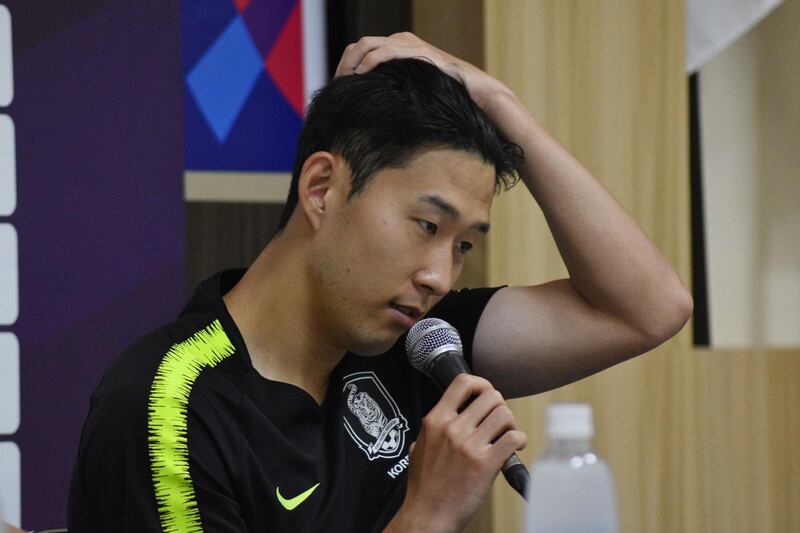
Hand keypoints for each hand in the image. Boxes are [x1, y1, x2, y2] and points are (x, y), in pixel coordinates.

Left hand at [334, 32, 511, 110]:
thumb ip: (392, 91)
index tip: (337, 89)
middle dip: (343, 65)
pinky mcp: (415, 50)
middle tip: (337, 87)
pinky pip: (385, 51)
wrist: (472, 88)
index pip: (359, 51)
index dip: (344, 68)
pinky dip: (369, 61)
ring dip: (351, 63)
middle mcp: (399, 40)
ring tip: (345, 82)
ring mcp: (407, 43)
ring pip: (366, 45)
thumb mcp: (410, 91)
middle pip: (357, 46)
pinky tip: (361, 75)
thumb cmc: (443, 95)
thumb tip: (369, 109)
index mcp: (396, 48)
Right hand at [385, 374, 526, 532]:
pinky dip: (520, 440)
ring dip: (511, 423)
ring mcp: (469, 445)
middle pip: (490, 396)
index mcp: (435, 421)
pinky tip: (515, 448)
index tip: (486, 393)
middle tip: (499, 422)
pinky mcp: (486, 464)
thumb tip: (442, 421)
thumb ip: (431, 431)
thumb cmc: (424, 487)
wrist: (428, 516)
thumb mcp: (419, 449)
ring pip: (504, 414)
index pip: (462, 382)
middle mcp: (452, 428)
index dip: (481, 383)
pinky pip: (514, 437)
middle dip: (500, 406)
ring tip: (506, 436)